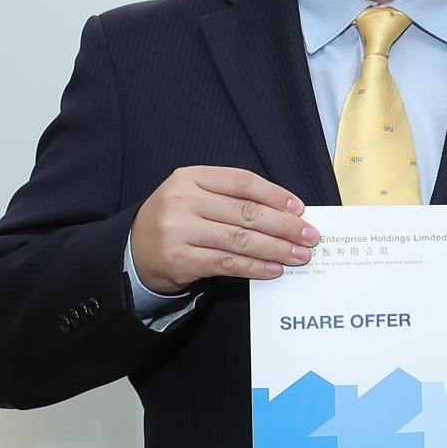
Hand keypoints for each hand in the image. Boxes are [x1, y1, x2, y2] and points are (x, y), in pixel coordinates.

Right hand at [129, 166, 318, 295]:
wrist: (136, 250)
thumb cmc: (178, 220)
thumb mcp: (196, 196)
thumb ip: (233, 198)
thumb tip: (287, 213)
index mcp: (190, 177)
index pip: (242, 182)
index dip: (275, 195)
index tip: (299, 208)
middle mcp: (183, 200)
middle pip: (245, 212)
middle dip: (284, 226)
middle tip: (310, 236)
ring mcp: (179, 230)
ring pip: (240, 240)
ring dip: (276, 249)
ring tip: (300, 256)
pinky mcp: (180, 259)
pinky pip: (227, 263)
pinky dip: (255, 267)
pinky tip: (274, 270)